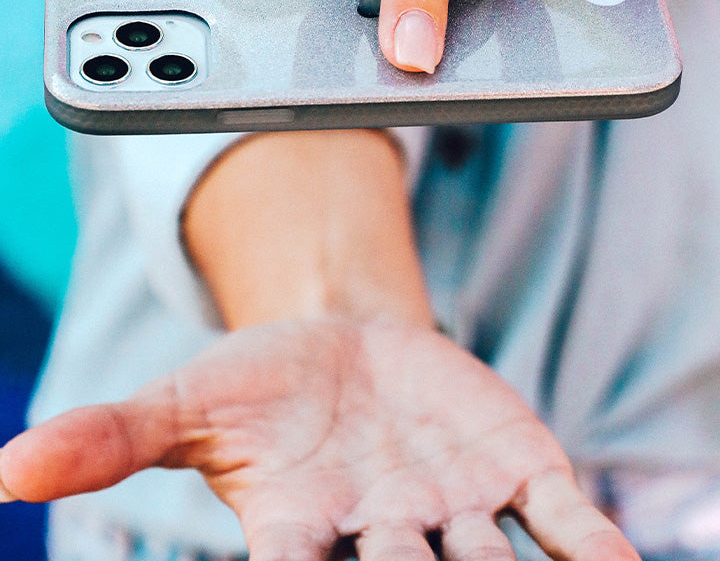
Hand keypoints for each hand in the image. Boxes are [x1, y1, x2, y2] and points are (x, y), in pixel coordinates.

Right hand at [1, 317, 638, 560]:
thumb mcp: (184, 403)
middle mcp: (384, 542)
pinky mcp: (513, 469)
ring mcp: (456, 511)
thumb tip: (5, 473)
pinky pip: (560, 522)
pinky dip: (591, 547)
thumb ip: (108, 440)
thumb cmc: (261, 385)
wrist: (341, 341)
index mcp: (298, 538)